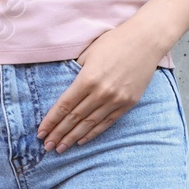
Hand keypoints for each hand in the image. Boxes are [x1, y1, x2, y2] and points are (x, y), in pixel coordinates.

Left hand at [38, 24, 161, 151]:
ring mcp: (116, 99)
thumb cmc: (115, 42)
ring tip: (60, 148)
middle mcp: (101, 92)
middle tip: (47, 146)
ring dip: (72, 138)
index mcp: (87, 79)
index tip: (40, 133)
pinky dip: (93, 133)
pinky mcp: (128, 103)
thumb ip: (75, 73)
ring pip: (89, 124)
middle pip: (74, 119)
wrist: (148, 39)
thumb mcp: (88, 53)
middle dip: (58, 134)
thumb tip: (62, 90)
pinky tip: (81, 141)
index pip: (64, 106)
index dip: (50, 122)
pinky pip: (107, 122)